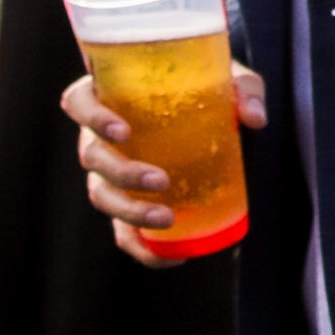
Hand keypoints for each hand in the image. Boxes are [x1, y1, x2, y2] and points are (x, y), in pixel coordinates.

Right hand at [62, 62, 266, 266]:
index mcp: (109, 94)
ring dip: (129, 211)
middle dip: (123, 173)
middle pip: (92, 157)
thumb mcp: (228, 79)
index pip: (79, 102)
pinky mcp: (127, 202)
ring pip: (101, 195)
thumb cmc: (206, 83)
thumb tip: (255, 119)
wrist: (207, 106)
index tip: (124, 131)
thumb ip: (244, 90)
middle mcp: (99, 134)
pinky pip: (123, 231)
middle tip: (162, 181)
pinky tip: (173, 256)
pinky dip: (143, 248)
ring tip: (167, 218)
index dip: (93, 117)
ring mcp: (108, 171)